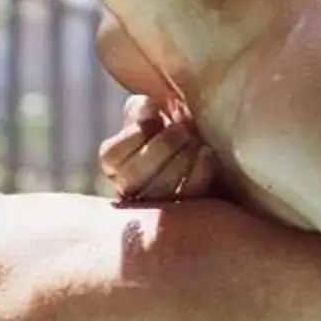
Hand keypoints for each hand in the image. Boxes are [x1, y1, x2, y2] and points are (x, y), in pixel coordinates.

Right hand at [98, 92, 218, 204]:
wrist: (209, 153)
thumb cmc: (174, 133)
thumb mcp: (153, 118)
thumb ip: (141, 110)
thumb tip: (148, 107)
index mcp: (116, 166)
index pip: (112, 155)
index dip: (135, 134)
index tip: (157, 115)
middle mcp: (129, 191)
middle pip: (132, 176)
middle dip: (161, 147)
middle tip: (182, 129)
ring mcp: (156, 207)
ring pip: (159, 191)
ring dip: (180, 159)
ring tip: (195, 140)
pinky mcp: (185, 213)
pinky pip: (188, 196)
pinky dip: (200, 171)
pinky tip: (207, 152)